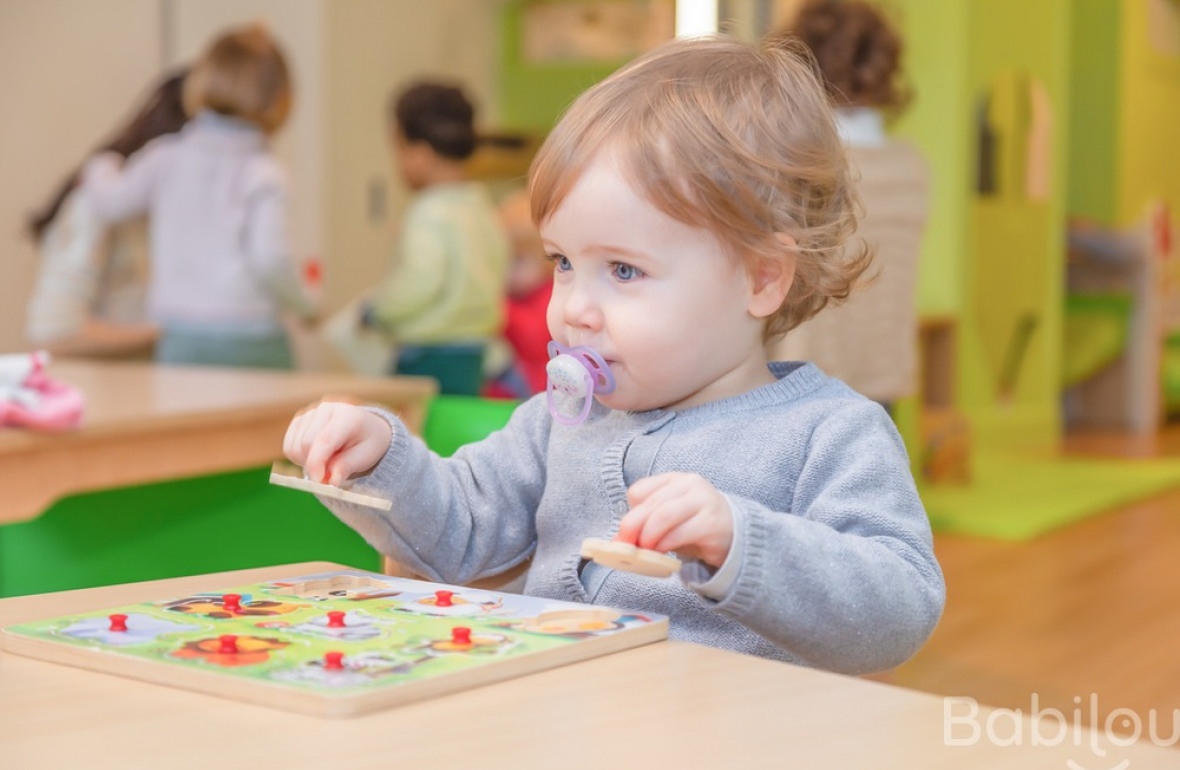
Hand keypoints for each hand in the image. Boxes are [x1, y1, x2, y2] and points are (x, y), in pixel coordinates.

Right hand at [282, 400, 392, 485]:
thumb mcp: (366, 457)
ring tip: (327, 460)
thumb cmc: (367, 443)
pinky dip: (299, 457)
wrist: (365, 428)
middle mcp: (325, 409)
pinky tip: (316, 455)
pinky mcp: (299, 420)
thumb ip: (347, 466)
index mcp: (346, 416)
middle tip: (330, 472)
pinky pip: (288, 447)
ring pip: (294, 447)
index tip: (318, 481)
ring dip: (306, 462)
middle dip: (314, 465)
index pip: (324, 440)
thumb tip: (330, 480)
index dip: (317, 462)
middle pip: (305, 445)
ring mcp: (309, 412)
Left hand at [615, 472, 733, 567]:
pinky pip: (680, 533)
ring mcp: (703, 501)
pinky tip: (663, 554)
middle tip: (627, 547)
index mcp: (674, 479)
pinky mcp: (712, 523)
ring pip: (664, 516)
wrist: (735, 535)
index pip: (640, 490)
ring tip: (646, 552)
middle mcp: (690, 484)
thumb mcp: (668, 522)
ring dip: (648, 537)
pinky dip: (665, 546)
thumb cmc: (694, 527)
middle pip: (650, 504)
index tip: (624, 535)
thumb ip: (644, 527)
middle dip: (633, 528)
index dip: (629, 513)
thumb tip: (616, 543)